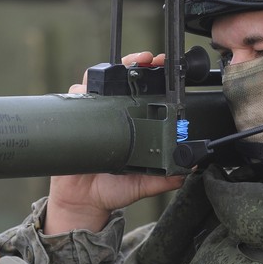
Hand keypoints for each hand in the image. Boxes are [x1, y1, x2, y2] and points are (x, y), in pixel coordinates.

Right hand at [46, 52, 184, 234]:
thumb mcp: (144, 182)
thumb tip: (190, 167)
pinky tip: (88, 92)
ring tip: (120, 71)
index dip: (151, 75)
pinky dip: (79, 90)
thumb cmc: (113, 190)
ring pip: (95, 84)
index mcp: (130, 123)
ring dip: (105, 73)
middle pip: (119, 79)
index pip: (141, 91)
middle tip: (146, 60)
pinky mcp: (72, 121)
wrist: (83, 203)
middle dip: (132, 62)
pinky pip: (72, 98)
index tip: (161, 65)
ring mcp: (90, 115)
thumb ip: (166, 176)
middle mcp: (111, 114)